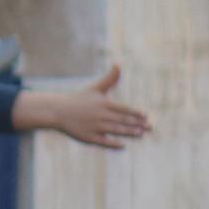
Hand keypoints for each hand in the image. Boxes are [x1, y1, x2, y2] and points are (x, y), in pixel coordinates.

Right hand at [21, 60, 148, 148]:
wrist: (59, 111)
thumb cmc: (80, 99)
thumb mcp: (95, 88)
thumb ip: (110, 78)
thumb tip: (118, 64)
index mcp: (103, 103)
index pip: (123, 108)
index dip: (135, 112)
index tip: (146, 115)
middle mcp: (100, 115)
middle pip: (122, 120)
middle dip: (136, 123)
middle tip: (150, 126)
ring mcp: (94, 127)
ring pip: (115, 130)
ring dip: (128, 132)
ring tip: (140, 134)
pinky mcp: (88, 137)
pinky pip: (103, 141)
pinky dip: (113, 143)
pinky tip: (123, 145)